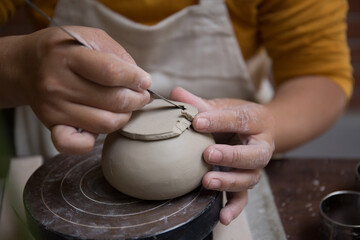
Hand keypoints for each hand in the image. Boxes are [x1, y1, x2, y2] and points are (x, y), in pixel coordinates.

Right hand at [18, 26, 150, 153]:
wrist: (26, 65)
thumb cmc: (64, 50)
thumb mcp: (89, 37)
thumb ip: (116, 54)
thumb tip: (139, 80)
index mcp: (67, 56)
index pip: (111, 72)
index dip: (135, 79)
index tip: (145, 81)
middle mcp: (57, 83)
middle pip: (113, 101)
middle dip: (137, 99)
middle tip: (141, 95)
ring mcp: (54, 108)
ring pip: (105, 123)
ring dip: (124, 117)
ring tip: (125, 107)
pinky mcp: (52, 125)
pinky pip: (76, 145)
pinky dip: (93, 141)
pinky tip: (100, 126)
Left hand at [170, 87, 274, 224]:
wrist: (261, 129)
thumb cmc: (239, 117)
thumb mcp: (223, 106)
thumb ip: (200, 103)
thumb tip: (175, 93)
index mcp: (256, 121)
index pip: (240, 120)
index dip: (220, 121)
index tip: (197, 121)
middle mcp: (261, 146)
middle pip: (253, 154)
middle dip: (231, 155)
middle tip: (208, 154)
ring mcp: (255, 167)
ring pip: (249, 178)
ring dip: (229, 181)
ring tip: (207, 181)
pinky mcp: (247, 181)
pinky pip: (244, 197)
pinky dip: (234, 208)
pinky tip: (223, 216)